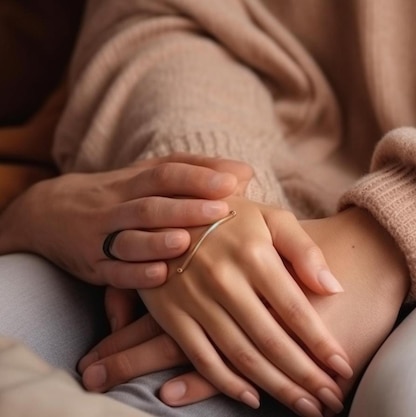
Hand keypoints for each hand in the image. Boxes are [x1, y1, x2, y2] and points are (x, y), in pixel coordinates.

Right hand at [0, 153, 251, 287]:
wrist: (47, 214)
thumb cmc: (120, 194)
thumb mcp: (148, 175)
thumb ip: (195, 171)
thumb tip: (245, 172)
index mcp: (133, 181)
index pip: (165, 174)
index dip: (196, 178)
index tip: (230, 184)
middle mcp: (115, 207)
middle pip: (149, 206)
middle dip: (185, 209)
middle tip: (220, 212)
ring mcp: (99, 238)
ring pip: (127, 240)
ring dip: (156, 242)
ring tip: (185, 243)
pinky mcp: (91, 268)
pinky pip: (111, 273)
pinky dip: (134, 275)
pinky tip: (159, 276)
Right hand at [79, 207, 408, 415]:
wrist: (170, 207)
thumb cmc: (233, 216)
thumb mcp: (272, 218)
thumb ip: (304, 251)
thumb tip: (334, 288)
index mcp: (254, 254)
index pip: (295, 309)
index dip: (321, 344)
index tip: (344, 369)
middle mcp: (225, 279)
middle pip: (272, 340)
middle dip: (305, 376)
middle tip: (330, 402)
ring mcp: (194, 299)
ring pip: (241, 354)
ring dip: (275, 386)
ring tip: (304, 407)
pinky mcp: (170, 313)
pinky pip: (201, 356)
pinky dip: (227, 383)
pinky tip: (252, 398)